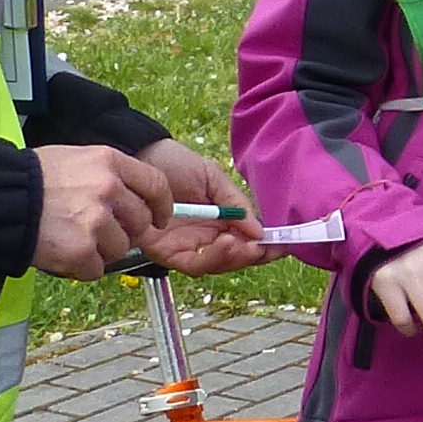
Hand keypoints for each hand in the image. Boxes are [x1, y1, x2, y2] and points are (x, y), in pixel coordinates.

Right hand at [34, 144, 177, 278]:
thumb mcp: (75, 159)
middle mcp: (108, 189)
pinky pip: (96, 269)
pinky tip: (61, 251)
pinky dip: (80, 267)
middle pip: (139, 223)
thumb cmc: (32, 179)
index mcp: (110, 162)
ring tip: (70, 237)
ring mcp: (96, 221)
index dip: (161, 206)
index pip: (157, 185)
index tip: (159, 218)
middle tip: (97, 232)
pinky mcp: (81, 250)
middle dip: (123, 232)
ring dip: (99, 250)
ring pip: (119, 249)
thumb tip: (133, 197)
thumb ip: (107, 175)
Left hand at [133, 139, 265, 272]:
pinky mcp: (166, 252)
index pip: (247, 241)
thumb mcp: (212, 178)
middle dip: (251, 256)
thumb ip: (235, 203)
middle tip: (260, 247)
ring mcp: (186, 246)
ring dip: (233, 258)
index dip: (265, 247)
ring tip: (241, 244)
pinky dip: (210, 258)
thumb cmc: (176, 163)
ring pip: (216, 265)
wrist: (140, 155)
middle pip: (234, 258)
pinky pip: (193, 264)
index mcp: (221, 220)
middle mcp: (205, 237)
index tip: (282, 245)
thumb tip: (259, 230)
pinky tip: (223, 242)